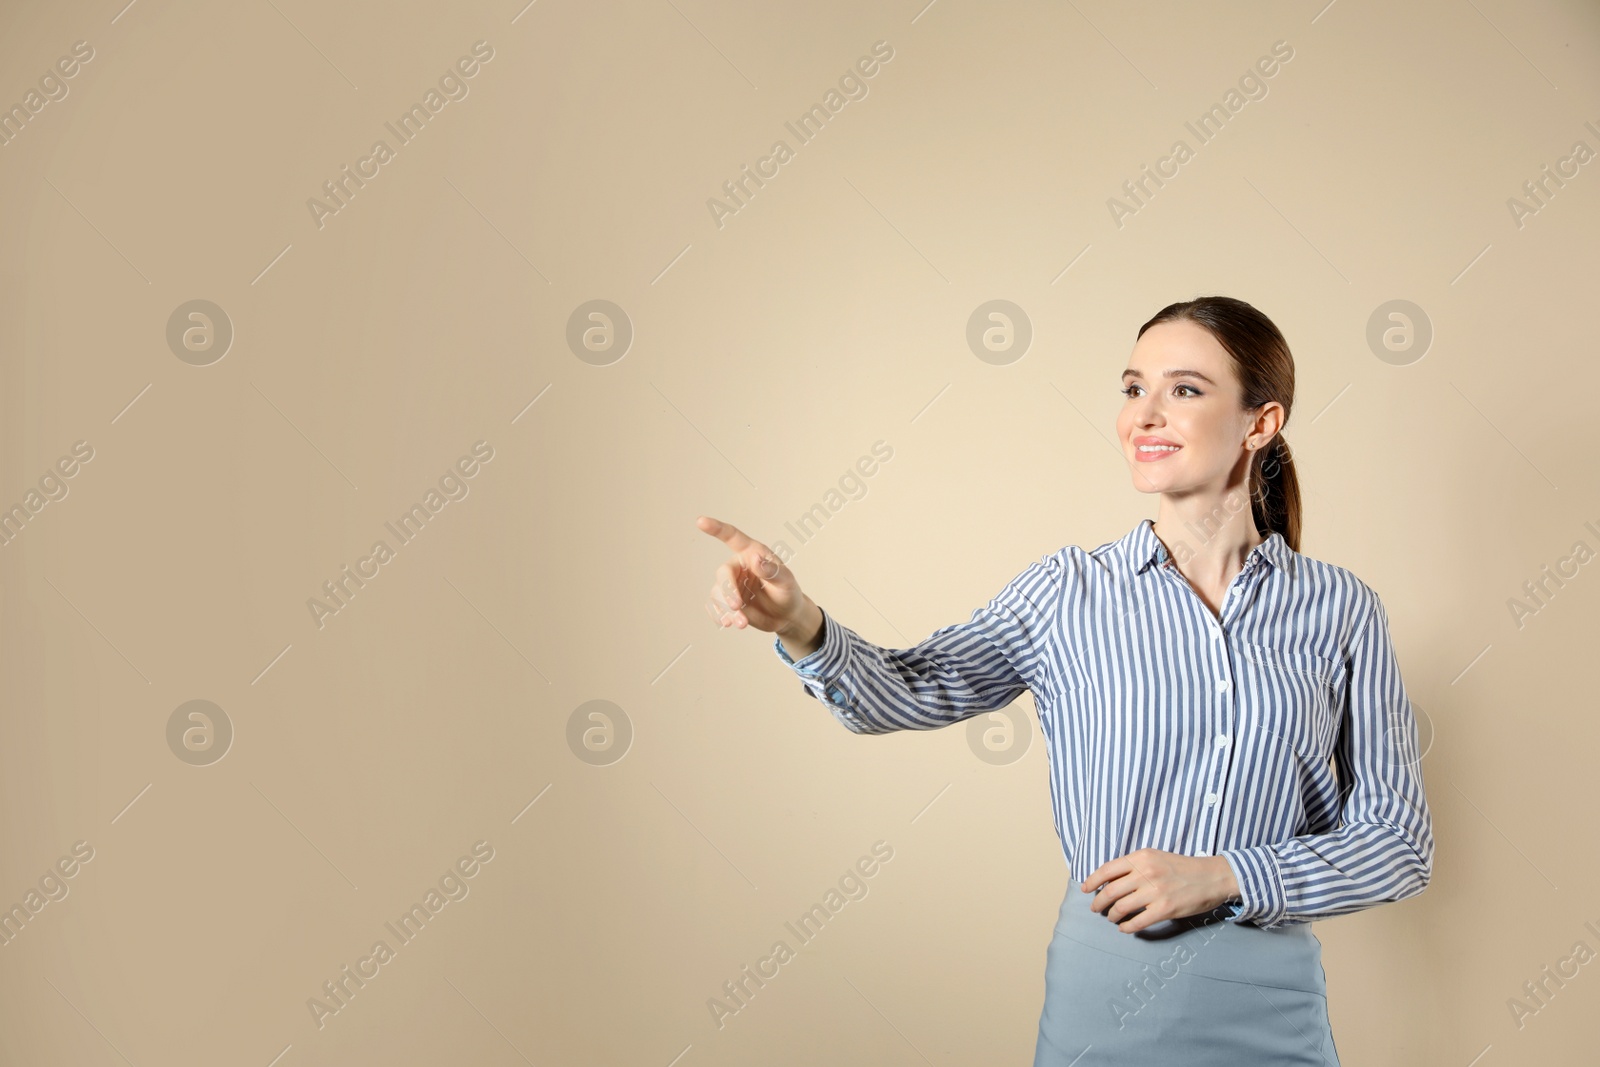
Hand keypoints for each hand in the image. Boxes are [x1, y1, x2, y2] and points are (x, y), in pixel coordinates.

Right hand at [697, 516, 809, 636]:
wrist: (786, 616)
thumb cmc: (788, 592)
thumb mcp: (786, 581)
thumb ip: (771, 571)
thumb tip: (756, 559)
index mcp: (752, 553)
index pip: (732, 537)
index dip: (716, 528)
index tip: (700, 521)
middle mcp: (738, 567)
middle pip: (723, 573)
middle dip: (728, 591)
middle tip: (737, 606)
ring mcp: (731, 585)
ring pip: (717, 593)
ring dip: (726, 609)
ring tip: (741, 622)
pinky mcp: (727, 602)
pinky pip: (715, 607)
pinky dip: (720, 616)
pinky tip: (730, 623)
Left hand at [1078, 849, 1238, 932]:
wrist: (1211, 877)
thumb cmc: (1181, 867)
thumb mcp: (1155, 857)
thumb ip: (1134, 866)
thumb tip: (1109, 880)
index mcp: (1141, 857)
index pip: (1107, 870)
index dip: (1092, 881)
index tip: (1085, 890)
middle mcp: (1146, 872)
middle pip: (1110, 891)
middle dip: (1099, 902)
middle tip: (1096, 908)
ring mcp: (1155, 891)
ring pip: (1121, 908)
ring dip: (1112, 916)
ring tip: (1112, 918)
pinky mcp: (1165, 909)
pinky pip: (1137, 922)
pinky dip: (1127, 927)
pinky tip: (1125, 928)